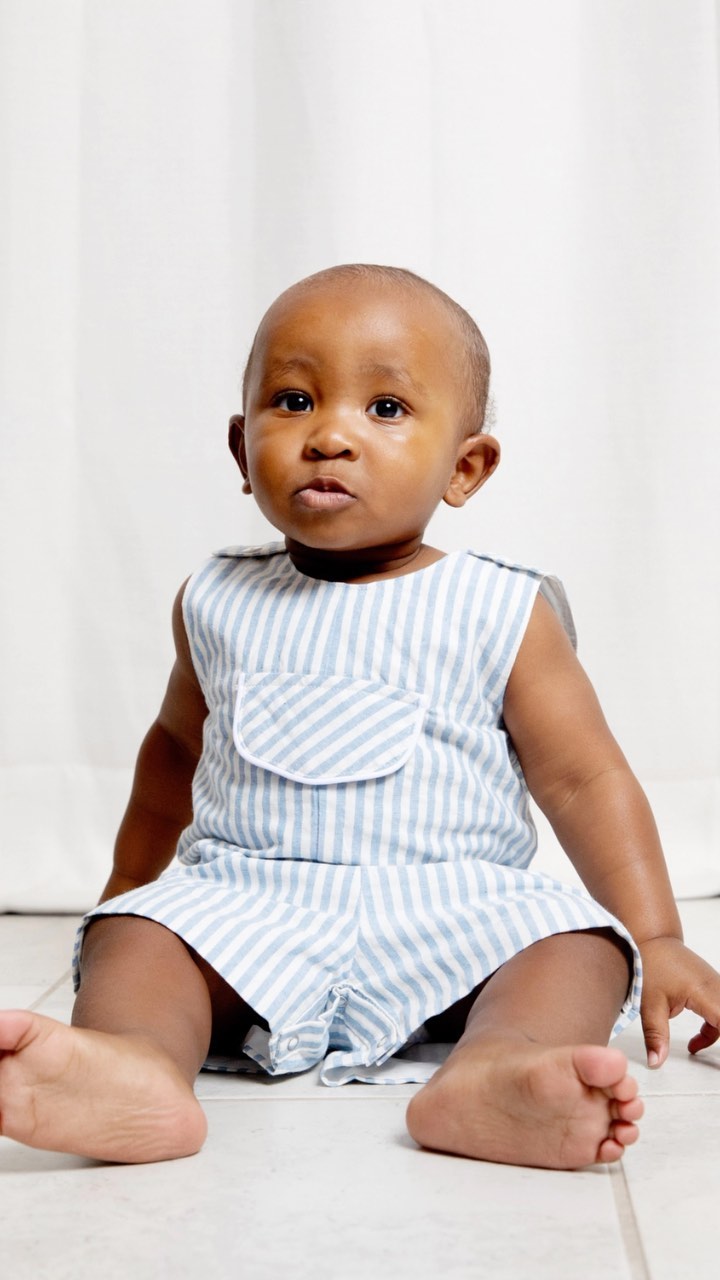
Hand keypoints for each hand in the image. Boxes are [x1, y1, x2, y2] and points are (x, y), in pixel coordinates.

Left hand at [638, 936, 719, 1067]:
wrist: (651, 940)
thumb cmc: (650, 965)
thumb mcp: (649, 1004)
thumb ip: (656, 1035)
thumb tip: (656, 1062)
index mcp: (704, 992)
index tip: (717, 1061)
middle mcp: (716, 987)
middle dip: (719, 1037)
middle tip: (708, 1059)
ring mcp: (717, 986)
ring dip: (718, 1035)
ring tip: (696, 1049)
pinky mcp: (713, 987)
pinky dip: (715, 1030)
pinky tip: (696, 1043)